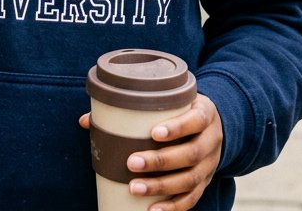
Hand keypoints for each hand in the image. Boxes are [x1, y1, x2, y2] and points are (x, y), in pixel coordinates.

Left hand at [80, 93, 221, 210]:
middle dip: (160, 161)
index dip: (177, 128)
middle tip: (131, 162)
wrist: (214, 125)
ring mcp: (210, 165)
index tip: (153, 133)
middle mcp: (211, 141)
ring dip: (161, 186)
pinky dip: (173, 207)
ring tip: (134, 188)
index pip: (195, 120)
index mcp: (205, 114)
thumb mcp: (170, 101)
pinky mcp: (205, 183)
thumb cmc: (181, 110)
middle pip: (190, 154)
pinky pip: (191, 198)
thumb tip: (87, 121)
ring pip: (189, 179)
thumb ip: (134, 106)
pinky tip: (153, 210)